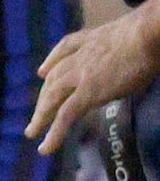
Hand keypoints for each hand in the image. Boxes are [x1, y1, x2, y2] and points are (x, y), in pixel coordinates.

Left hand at [28, 0, 159, 154]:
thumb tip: (136, 51)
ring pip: (52, 97)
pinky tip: (46, 147)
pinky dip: (54, 133)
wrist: (145, 35)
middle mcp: (79, 57)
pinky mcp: (87, 92)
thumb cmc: (148, 33)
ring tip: (32, 132)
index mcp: (89, 40)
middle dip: (43, 97)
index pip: (63, 51)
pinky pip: (65, 116)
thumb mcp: (130, 35)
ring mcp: (80, 75)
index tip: (43, 72)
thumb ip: (122, 45)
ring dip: (40, 117)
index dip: (51, 62)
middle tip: (36, 114)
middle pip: (54, 78)